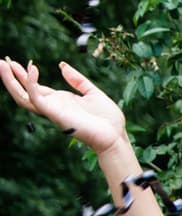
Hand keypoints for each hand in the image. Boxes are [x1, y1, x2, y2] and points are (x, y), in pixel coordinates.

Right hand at [0, 58, 125, 155]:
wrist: (115, 135)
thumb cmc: (108, 119)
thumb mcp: (93, 93)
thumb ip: (77, 80)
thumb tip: (62, 65)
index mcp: (60, 100)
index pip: (35, 87)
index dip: (24, 74)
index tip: (13, 61)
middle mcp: (53, 106)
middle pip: (23, 92)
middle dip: (11, 77)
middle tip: (2, 60)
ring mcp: (52, 110)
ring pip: (23, 96)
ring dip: (11, 81)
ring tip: (3, 64)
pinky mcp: (55, 113)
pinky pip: (37, 97)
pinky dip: (31, 83)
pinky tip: (32, 69)